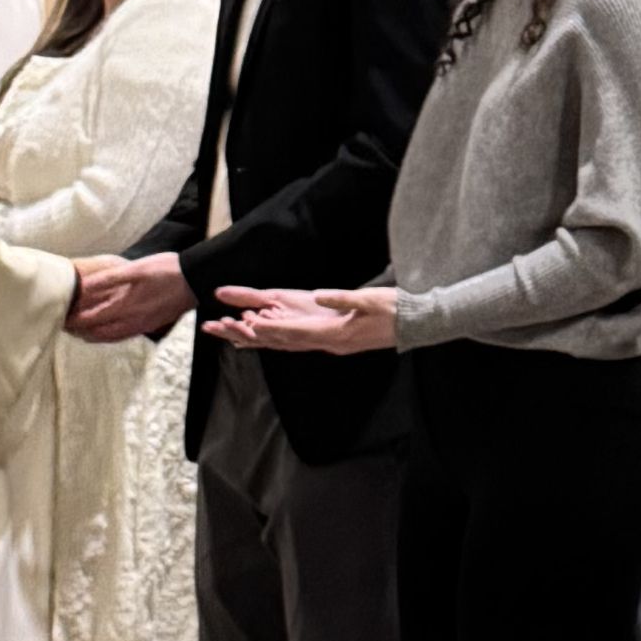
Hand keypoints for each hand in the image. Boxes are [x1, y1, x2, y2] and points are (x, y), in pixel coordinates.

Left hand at [71, 254, 188, 341]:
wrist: (195, 280)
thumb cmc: (165, 270)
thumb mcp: (135, 269)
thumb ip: (108, 279)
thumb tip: (84, 286)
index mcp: (126, 306)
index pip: (91, 319)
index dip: (74, 320)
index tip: (60, 317)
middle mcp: (132, 321)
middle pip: (98, 333)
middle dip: (80, 330)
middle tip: (64, 326)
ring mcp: (141, 326)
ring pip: (110, 337)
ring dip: (93, 336)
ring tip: (79, 332)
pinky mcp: (149, 325)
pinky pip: (124, 336)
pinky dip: (109, 337)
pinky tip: (106, 332)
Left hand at [224, 284, 398, 357]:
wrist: (415, 324)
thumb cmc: (395, 309)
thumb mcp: (370, 300)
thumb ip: (343, 299)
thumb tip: (318, 296)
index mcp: (336, 335)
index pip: (296, 333)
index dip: (272, 328)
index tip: (249, 324)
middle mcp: (329, 343)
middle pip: (286, 342)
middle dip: (256, 336)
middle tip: (226, 330)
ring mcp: (332, 344)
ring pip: (290, 344)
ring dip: (264, 339)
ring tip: (234, 334)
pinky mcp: (336, 340)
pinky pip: (301, 341)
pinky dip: (281, 338)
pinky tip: (269, 335)